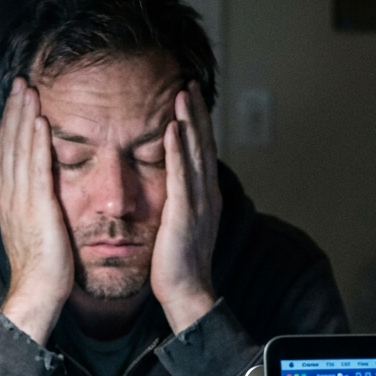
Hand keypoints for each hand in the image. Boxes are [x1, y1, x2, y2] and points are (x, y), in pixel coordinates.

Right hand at [0, 78, 73, 344]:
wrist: (37, 295)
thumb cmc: (43, 270)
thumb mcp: (35, 231)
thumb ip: (35, 208)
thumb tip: (40, 192)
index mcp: (10, 202)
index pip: (9, 155)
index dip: (12, 126)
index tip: (18, 102)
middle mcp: (10, 196)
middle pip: (11, 145)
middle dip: (15, 112)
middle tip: (21, 83)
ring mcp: (21, 201)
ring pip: (21, 150)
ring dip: (24, 118)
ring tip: (29, 90)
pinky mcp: (37, 208)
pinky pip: (37, 168)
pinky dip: (37, 143)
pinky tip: (41, 121)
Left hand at [149, 82, 221, 333]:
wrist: (186, 293)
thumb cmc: (176, 265)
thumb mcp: (178, 224)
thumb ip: (177, 201)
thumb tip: (169, 185)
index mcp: (204, 196)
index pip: (202, 150)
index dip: (198, 122)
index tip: (189, 96)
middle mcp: (206, 195)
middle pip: (203, 144)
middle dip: (197, 111)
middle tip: (189, 81)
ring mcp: (198, 204)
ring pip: (196, 154)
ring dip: (190, 121)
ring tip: (183, 92)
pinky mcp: (184, 214)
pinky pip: (181, 176)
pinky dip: (178, 151)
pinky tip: (173, 129)